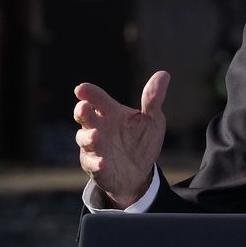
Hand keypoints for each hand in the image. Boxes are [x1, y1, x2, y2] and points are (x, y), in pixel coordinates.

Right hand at [74, 70, 169, 208]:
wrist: (139, 172)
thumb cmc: (141, 141)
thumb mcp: (152, 120)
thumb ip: (153, 99)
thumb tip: (164, 74)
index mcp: (110, 113)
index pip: (97, 99)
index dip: (89, 93)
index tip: (82, 89)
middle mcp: (98, 127)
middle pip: (84, 116)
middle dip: (82, 111)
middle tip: (84, 106)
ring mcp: (94, 147)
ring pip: (84, 139)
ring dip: (88, 137)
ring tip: (96, 136)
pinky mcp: (95, 166)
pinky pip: (92, 164)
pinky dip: (96, 163)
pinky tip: (103, 163)